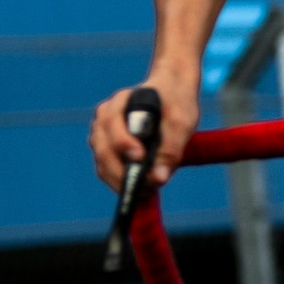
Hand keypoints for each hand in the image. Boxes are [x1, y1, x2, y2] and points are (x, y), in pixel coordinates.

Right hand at [90, 71, 193, 192]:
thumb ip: (171, 149)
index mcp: (120, 102)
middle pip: (103, 149)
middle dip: (122, 173)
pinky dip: (119, 180)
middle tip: (146, 189)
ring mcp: (101, 132)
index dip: (124, 145)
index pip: (113, 126)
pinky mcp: (105, 146)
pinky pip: (105, 167)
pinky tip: (139, 188)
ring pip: (102, 162)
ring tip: (146, 191)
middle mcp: (104, 117)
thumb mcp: (181, 122)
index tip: (140, 159)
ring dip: (120, 181)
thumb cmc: (176, 103)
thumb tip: (158, 179)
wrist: (171, 91)